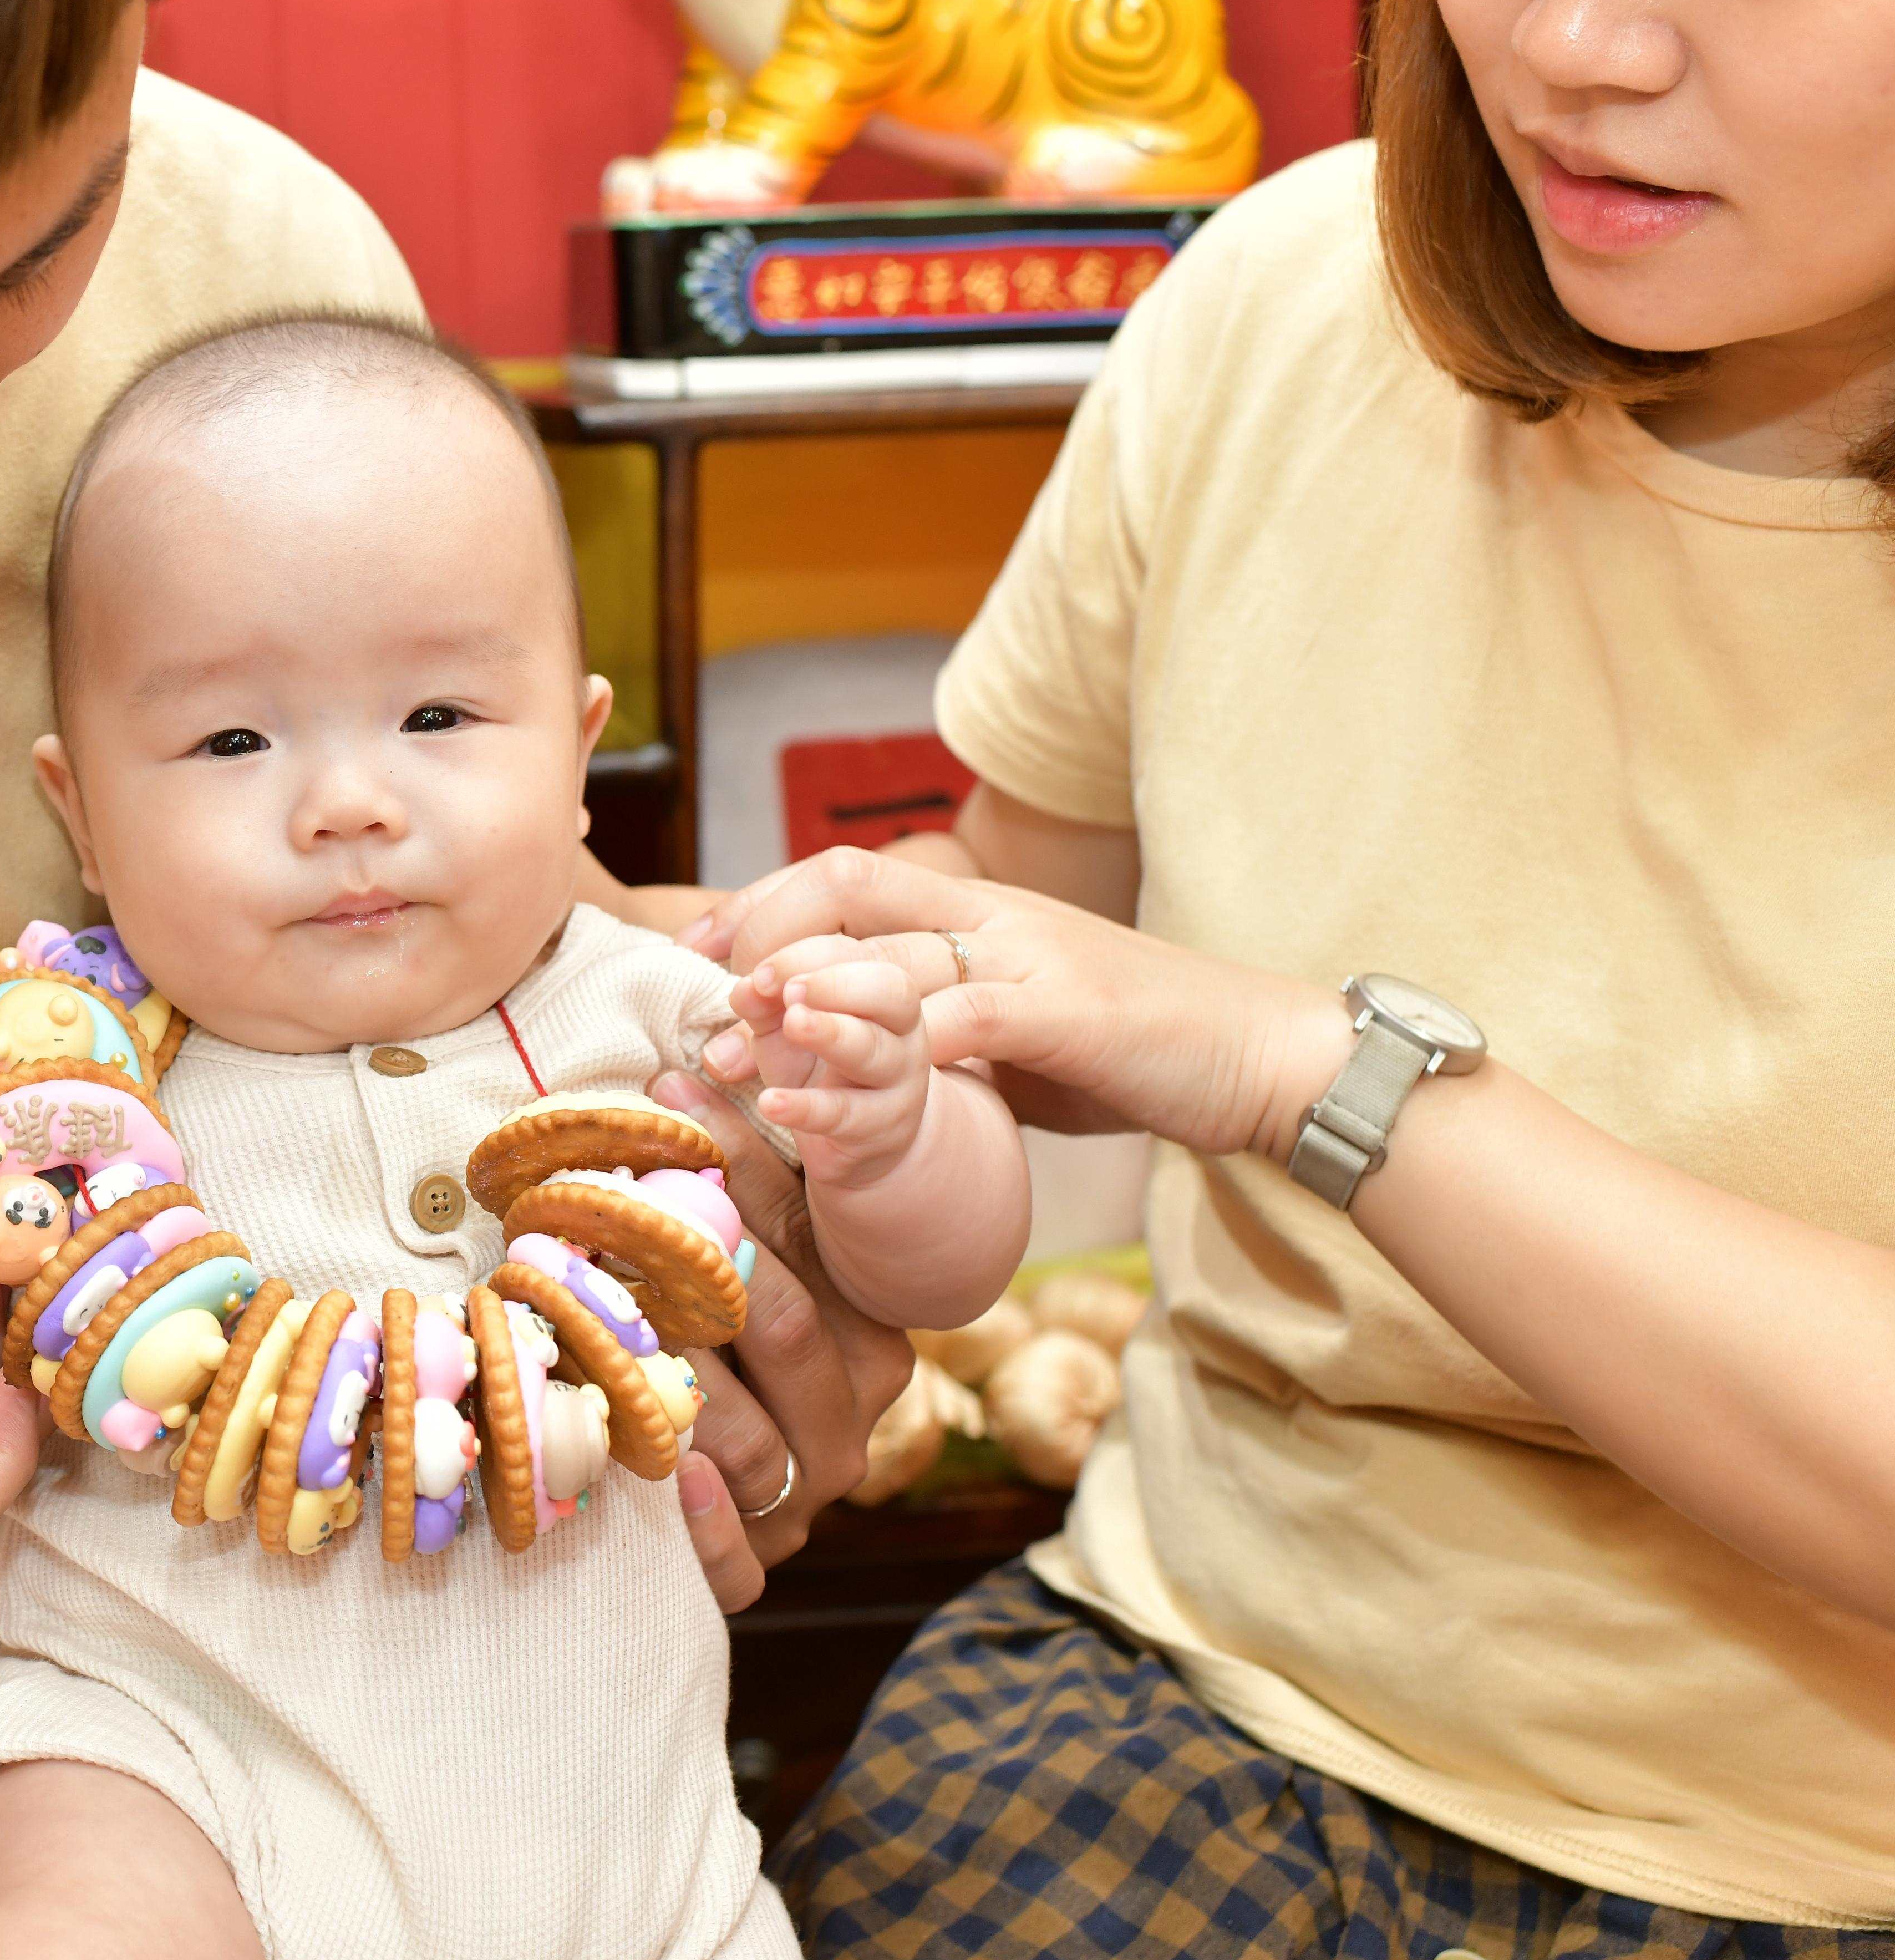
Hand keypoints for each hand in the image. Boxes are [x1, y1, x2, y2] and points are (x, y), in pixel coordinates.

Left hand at [643, 1071, 920, 1610]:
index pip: (806, 1238)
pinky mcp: (756, 1567)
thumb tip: (669, 1085)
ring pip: (752, 1438)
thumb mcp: (744, 1278)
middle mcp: (850, 1419)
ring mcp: (805, 1499)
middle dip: (700, 1265)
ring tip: (611, 1335)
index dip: (738, 1160)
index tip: (669, 1091)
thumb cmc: (719, 1353)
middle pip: (784, 1328)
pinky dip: (703, 1522)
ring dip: (678, 1385)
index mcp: (865, 1336)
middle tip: (616, 1204)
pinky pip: (734, 1558)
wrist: (715, 1502)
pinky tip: (674, 1478)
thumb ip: (731, 1207)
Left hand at [698, 847, 1349, 1156]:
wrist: (1259, 1055)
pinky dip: (896, 1046)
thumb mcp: (1020, 1028)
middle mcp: (994, 916)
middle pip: (849, 891)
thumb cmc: (1137, 1048)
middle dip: (762, 940)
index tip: (703, 951)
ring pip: (890, 956)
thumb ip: (947, 1024)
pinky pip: (962, 1019)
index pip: (849, 876)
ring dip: (805, 1001)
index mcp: (979, 912)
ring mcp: (1030, 956)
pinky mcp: (1067, 1012)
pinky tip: (840, 1082)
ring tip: (739, 1048)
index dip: (766, 904)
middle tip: (699, 1000)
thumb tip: (875, 1055)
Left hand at [727, 945, 932, 1189]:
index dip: (807, 957)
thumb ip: (764, 1003)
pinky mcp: (881, 1128)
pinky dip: (805, 1108)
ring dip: (831, 1032)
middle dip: (837, 983)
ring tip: (793, 1023)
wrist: (867, 1139)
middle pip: (890, 990)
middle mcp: (901, 1028)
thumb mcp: (786, 1028)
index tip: (761, 973)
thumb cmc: (823, 1064)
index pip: (854, 955)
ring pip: (874, 1050)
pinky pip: (845, 1114)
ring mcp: (898, 1079)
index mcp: (879, 989)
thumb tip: (745, 988)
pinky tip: (770, 1102)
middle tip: (790, 990)